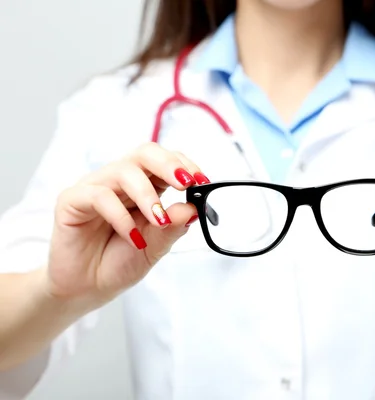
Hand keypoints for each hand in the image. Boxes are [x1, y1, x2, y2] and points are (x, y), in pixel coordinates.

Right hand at [45, 143, 209, 304]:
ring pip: (123, 171)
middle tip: (185, 183)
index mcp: (144, 186)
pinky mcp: (72, 200)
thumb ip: (174, 227)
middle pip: (145, 153)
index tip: (202, 181)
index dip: (184, 165)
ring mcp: (95, 188)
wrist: (87, 288)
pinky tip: (132, 237)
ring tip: (160, 221)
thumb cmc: (120, 261)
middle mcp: (120, 182)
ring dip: (148, 196)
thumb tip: (194, 207)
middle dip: (169, 165)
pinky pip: (98, 196)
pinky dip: (121, 217)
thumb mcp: (156, 247)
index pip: (165, 161)